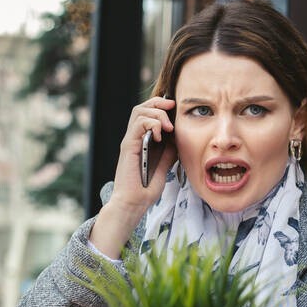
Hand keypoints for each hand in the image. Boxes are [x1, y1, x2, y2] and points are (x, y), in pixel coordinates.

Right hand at [109, 96, 177, 212]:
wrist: (134, 204)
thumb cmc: (146, 189)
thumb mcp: (164, 166)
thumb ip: (168, 151)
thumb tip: (178, 139)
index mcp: (142, 141)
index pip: (147, 113)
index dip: (160, 105)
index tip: (175, 107)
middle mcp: (134, 138)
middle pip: (141, 107)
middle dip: (158, 102)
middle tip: (172, 106)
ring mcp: (130, 141)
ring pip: (139, 111)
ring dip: (157, 114)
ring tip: (167, 127)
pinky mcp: (128, 146)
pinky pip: (138, 125)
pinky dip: (151, 124)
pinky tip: (159, 136)